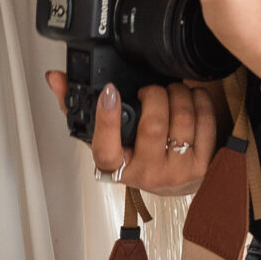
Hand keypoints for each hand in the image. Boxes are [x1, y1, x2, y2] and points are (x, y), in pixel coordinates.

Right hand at [45, 73, 221, 194]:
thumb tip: (55, 78)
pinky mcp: (204, 166)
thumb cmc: (137, 156)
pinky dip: (199, 100)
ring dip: (178, 93)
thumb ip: (76, 105)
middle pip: (152, 123)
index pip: (105, 148)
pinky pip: (205, 122)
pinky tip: (191, 99)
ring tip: (171, 91)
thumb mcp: (105, 136)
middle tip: (151, 89)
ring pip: (182, 118)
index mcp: (116, 167)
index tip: (109, 90)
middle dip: (153, 93)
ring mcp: (177, 172)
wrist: (174, 181)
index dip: (106, 118)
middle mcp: (147, 174)